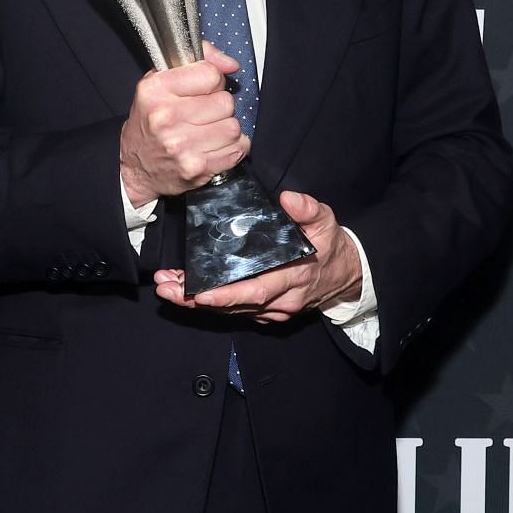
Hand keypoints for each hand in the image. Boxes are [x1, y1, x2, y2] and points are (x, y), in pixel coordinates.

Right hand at [119, 42, 248, 203]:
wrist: (135, 167)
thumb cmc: (151, 121)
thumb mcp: (161, 81)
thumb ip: (199, 60)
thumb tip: (232, 65)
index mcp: (156, 90)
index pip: (210, 75)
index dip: (212, 80)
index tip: (203, 89)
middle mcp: (166, 118)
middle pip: (226, 102)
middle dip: (219, 107)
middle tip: (203, 113)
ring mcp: (181, 146)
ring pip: (233, 127)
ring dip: (225, 129)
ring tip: (207, 131)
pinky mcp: (196, 168)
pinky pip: (237, 150)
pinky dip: (231, 148)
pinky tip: (212, 147)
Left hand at [152, 190, 361, 322]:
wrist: (346, 275)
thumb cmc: (331, 245)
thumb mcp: (326, 221)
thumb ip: (308, 209)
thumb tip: (287, 199)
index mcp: (294, 277)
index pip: (257, 290)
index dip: (227, 295)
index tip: (200, 292)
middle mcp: (281, 300)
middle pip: (235, 305)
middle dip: (197, 300)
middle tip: (166, 289)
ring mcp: (274, 310)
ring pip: (231, 310)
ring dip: (197, 302)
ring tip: (166, 287)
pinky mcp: (267, 312)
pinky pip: (236, 311)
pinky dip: (210, 303)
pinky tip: (186, 293)